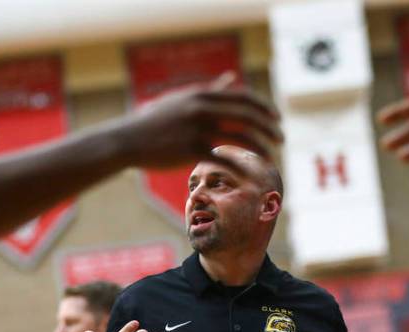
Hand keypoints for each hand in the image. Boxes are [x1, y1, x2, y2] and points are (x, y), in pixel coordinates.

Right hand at [118, 72, 282, 172]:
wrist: (126, 140)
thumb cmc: (154, 122)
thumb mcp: (182, 100)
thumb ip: (210, 90)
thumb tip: (231, 77)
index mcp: (201, 94)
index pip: (243, 97)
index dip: (264, 107)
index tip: (277, 118)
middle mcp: (201, 107)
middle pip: (247, 115)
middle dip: (269, 127)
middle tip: (282, 139)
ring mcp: (196, 127)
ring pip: (240, 136)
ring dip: (261, 147)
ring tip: (272, 157)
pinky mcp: (191, 149)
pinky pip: (224, 159)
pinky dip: (242, 168)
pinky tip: (252, 176)